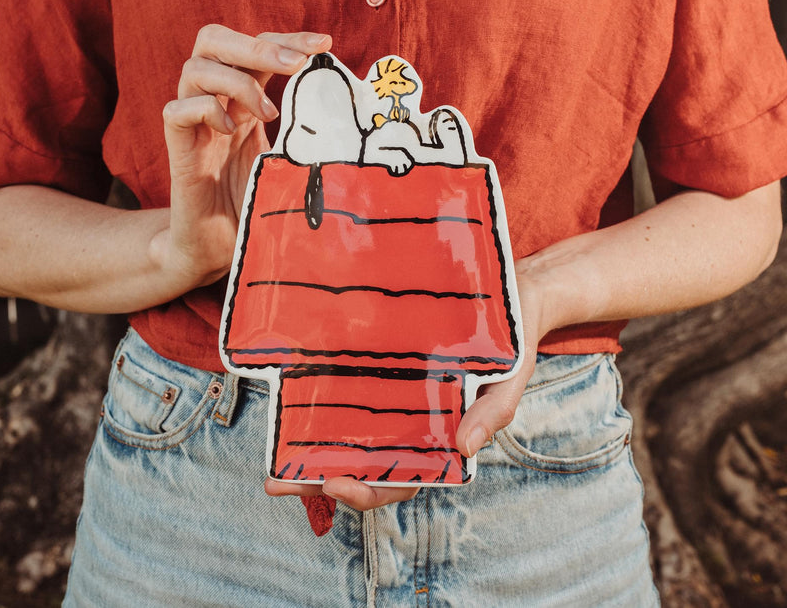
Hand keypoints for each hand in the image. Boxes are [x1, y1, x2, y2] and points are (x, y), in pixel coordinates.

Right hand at [151, 26, 331, 289]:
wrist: (220, 248)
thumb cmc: (255, 204)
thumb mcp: (289, 161)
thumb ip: (307, 134)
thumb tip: (356, 119)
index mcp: (243, 100)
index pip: (258, 47)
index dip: (287, 38)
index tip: (324, 43)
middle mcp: (215, 103)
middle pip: (215, 40)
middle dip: (258, 44)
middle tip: (295, 64)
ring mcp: (194, 125)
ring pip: (194, 68)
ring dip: (237, 81)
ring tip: (268, 114)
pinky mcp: (177, 150)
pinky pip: (176, 110)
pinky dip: (205, 110)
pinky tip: (230, 132)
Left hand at [265, 261, 555, 510]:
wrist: (512, 294)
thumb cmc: (512, 343)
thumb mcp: (508, 379)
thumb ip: (492, 413)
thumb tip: (466, 449)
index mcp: (440, 439)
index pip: (399, 480)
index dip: (366, 491)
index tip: (335, 486)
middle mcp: (411, 423)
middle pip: (363, 464)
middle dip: (319, 478)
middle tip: (278, 482)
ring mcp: (395, 396)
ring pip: (350, 432)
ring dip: (312, 448)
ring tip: (274, 451)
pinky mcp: (385, 365)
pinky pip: (353, 389)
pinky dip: (325, 400)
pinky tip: (294, 398)